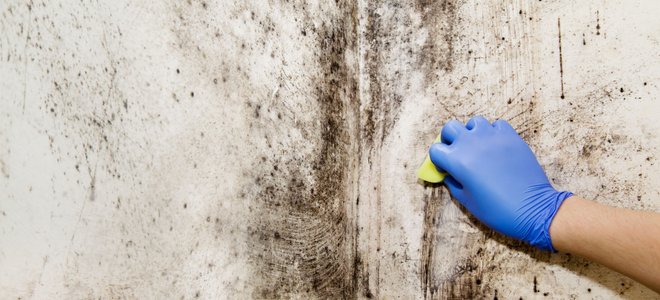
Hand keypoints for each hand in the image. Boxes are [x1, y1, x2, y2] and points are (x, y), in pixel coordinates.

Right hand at [429, 116, 571, 250]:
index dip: (438, 160)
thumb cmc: (497, 210)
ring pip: (474, 122)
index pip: (435, 149)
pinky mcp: (510, 136)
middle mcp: (471, 144)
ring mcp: (492, 137)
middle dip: (449, 139)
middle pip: (450, 128)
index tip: (446, 168)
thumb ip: (453, 183)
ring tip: (478, 147)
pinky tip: (496, 146)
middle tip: (457, 152)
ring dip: (472, 133)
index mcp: (457, 161)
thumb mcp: (466, 201)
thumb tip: (449, 174)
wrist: (532, 209)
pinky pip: (497, 124)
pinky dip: (493, 132)